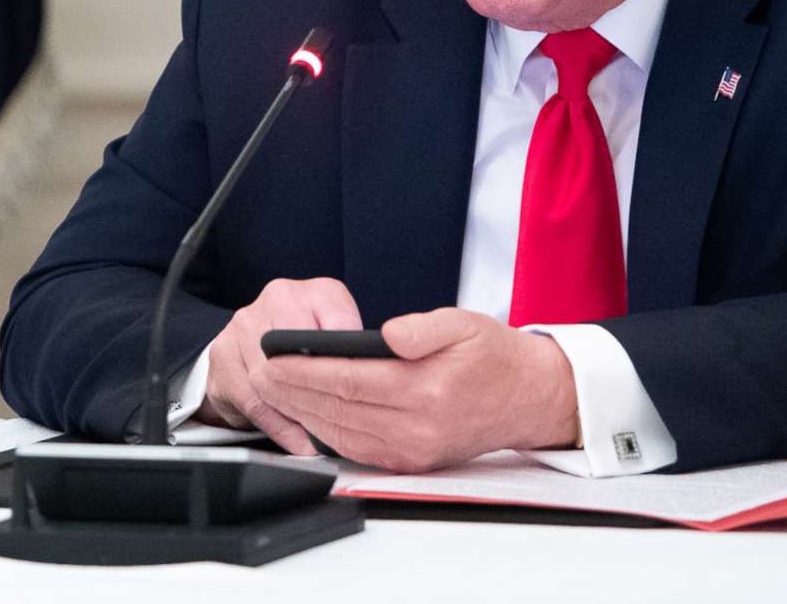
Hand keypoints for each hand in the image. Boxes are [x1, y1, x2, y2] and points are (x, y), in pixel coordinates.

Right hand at [194, 277, 362, 456]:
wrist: (253, 338)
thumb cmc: (306, 340)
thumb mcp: (341, 335)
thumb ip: (355, 348)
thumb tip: (372, 377)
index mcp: (317, 291)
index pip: (339, 320)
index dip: (349, 359)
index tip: (358, 388)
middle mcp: (279, 297)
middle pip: (300, 353)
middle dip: (320, 395)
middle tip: (339, 426)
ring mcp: (245, 322)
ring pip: (274, 380)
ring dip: (298, 415)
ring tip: (319, 439)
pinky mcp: (223, 352)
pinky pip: (253, 399)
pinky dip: (278, 426)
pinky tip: (296, 440)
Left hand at [253, 307, 580, 472]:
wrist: (527, 398)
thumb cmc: (493, 356)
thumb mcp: (463, 324)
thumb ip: (422, 329)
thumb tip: (387, 335)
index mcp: (426, 390)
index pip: (348, 380)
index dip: (305, 369)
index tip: (273, 356)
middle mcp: (417, 427)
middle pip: (338, 409)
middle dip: (292, 390)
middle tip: (259, 370)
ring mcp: (414, 450)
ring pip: (342, 434)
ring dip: (302, 413)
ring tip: (273, 389)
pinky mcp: (412, 461)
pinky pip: (358, 449)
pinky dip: (327, 433)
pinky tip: (307, 414)